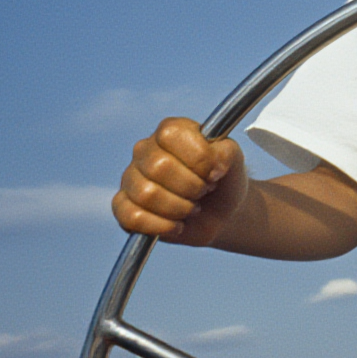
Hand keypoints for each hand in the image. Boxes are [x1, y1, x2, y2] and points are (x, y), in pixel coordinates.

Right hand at [111, 117, 248, 246]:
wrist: (219, 211)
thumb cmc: (223, 180)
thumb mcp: (234, 160)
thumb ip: (227, 153)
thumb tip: (215, 166)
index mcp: (170, 131)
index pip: (171, 135)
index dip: (198, 158)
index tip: (215, 172)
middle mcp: (145, 150)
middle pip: (158, 167)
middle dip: (191, 187)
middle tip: (204, 191)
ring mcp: (130, 178)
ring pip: (146, 194)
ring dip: (179, 208)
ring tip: (192, 208)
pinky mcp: (123, 206)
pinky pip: (132, 217)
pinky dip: (162, 226)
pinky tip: (178, 225)